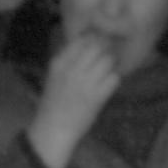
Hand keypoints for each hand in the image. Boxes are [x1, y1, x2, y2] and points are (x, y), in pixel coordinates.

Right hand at [27, 32, 123, 167]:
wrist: (53, 129)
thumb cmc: (53, 103)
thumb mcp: (54, 76)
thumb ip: (68, 60)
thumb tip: (87, 43)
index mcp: (60, 63)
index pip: (82, 40)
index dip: (94, 38)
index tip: (99, 43)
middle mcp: (72, 70)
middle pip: (97, 47)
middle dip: (106, 48)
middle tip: (109, 54)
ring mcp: (85, 83)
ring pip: (108, 61)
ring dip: (112, 64)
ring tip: (109, 70)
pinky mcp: (97, 97)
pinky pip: (114, 79)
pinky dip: (114, 80)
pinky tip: (109, 84)